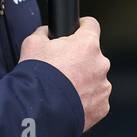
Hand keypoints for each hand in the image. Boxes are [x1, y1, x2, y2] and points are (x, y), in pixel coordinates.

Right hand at [20, 17, 111, 132]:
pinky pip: (95, 99)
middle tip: (61, 69)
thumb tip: (47, 32)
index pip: (91, 25)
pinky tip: (69, 102)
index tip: (78, 30)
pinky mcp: (102, 106)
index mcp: (87, 44)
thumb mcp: (32, 44)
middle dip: (79, 60)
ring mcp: (103, 86)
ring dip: (83, 81)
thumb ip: (44, 33)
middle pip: (92, 56)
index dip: (82, 27)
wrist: (39, 111)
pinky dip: (85, 100)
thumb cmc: (37, 77)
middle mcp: (100, 63)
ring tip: (64, 90)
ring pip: (95, 78)